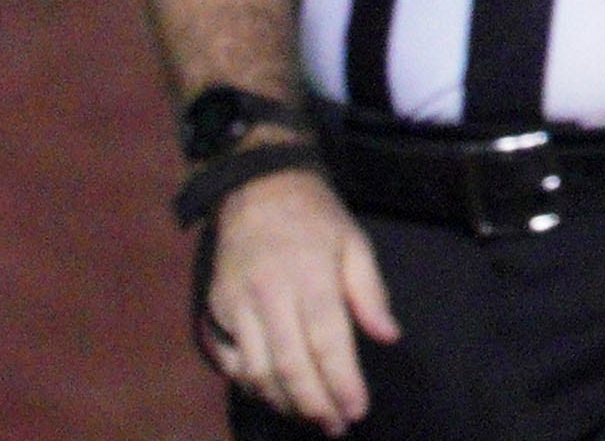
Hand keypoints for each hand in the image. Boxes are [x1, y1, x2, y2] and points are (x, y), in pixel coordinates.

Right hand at [197, 164, 398, 430]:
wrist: (255, 187)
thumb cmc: (315, 218)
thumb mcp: (354, 242)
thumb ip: (370, 292)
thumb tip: (388, 337)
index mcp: (310, 275)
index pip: (327, 341)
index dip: (342, 382)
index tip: (357, 410)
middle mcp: (269, 292)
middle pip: (290, 365)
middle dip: (315, 405)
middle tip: (336, 427)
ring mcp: (237, 302)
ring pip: (258, 370)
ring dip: (285, 402)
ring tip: (310, 417)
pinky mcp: (217, 308)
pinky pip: (232, 361)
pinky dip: (253, 385)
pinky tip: (276, 395)